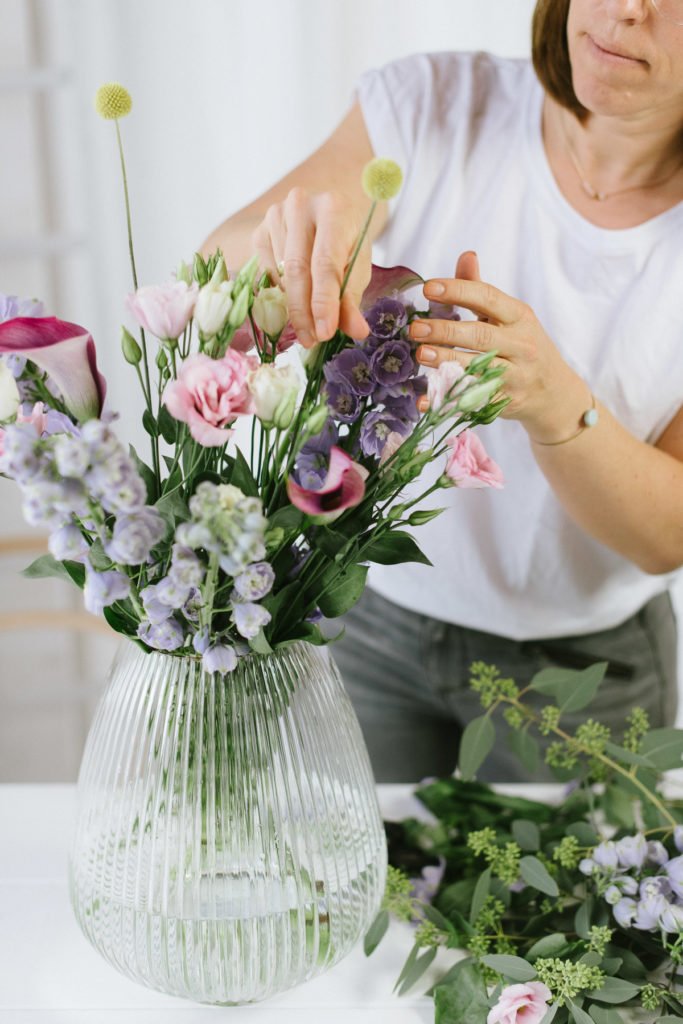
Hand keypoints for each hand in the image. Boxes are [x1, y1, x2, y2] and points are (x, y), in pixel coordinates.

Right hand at [251, 187, 370, 346]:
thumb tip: (357, 331)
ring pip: (280, 275)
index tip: (324, 333)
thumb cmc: (346, 242)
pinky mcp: (259, 230)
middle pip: (296, 270)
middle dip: (303, 312)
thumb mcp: (357, 267)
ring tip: (308, 320)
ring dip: (293, 305)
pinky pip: (266, 273)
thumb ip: (352, 299)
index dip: (323, 302)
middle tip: (311, 339)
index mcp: (333, 209)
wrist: (328, 214)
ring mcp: (275, 216)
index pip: (325, 263)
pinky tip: (295, 293)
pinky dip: (281, 291)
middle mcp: (300, 206)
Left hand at [412, 252, 586, 441]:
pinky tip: (425, 399)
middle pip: (481, 335)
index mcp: (520, 316)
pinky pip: (473, 401)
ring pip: (479, 368)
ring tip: (421, 353)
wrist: (555, 391)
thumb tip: (466, 256)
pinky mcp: (506, 402)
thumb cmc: (523, 345)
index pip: (488, 297)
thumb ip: (482, 290)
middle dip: (446, 330)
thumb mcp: (510, 316)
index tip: (428, 288)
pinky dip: (448, 400)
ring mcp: (515, 376)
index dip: (458, 291)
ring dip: (448, 361)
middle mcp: (521, 345)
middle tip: (416, 328)